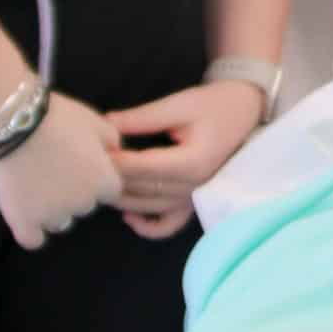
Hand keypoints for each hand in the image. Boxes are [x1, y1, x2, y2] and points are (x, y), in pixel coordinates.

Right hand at [0, 93, 122, 249]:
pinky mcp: (23, 223)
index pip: (109, 191)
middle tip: (53, 169)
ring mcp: (53, 216)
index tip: (79, 165)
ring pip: (60, 222)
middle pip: (84, 206)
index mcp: (105, 182)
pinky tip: (25, 214)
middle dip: (74, 192)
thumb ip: (112, 141)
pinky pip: (33, 239)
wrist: (14, 122)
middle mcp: (84, 204)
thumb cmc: (58, 117)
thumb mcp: (95, 121)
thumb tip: (116, 153)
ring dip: (53, 210)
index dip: (95, 178)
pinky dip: (31, 230)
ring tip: (35, 186)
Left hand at [105, 81, 265, 239]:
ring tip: (99, 182)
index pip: (141, 167)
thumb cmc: (214, 104)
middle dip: (112, 177)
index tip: (91, 151)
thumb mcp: (179, 104)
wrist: (245, 111)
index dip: (113, 161)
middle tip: (87, 165)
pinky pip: (169, 225)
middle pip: (141, 189)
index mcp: (192, 161)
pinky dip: (148, 227)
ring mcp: (194, 197)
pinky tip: (128, 216)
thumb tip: (106, 125)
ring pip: (148, 207)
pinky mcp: (194, 201)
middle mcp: (193, 186)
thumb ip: (142, 118)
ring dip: (121, 198)